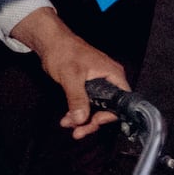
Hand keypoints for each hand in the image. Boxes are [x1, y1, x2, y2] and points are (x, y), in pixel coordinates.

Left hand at [8, 8, 129, 138]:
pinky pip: (88, 103)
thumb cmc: (65, 53)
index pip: (121, 100)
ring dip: (82, 118)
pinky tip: (67, 117)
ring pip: (96, 107)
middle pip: (109, 107)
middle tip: (78, 131)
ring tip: (67, 123)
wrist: (51, 43)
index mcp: (113, 74)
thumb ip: (77, 98)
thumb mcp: (71, 77)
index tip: (94, 121)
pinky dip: (78, 112)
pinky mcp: (88, 86)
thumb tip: (82, 118)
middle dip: (92, 121)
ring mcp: (99, 83)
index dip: (110, 114)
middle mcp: (109, 79)